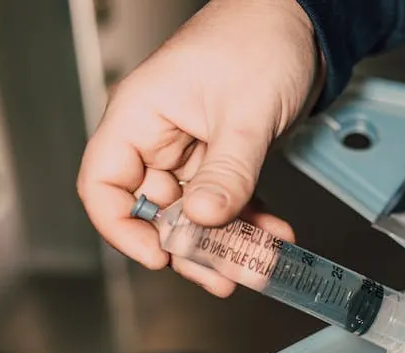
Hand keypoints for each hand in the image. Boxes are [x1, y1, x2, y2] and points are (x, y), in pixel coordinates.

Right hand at [77, 0, 322, 296]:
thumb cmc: (260, 38)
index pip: (102, 184)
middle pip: (154, 210)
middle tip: (223, 275)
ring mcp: (189, 147)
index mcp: (140, 115)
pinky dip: (248, 219)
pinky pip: (225, 198)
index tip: (159, 255)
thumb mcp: (245, 114)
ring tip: (256, 264)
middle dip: (189, 247)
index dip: (121, 227)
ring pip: (195, 212)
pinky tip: (273, 235)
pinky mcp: (220, 154)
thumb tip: (202, 220)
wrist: (302, 18)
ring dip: (225, 242)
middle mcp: (158, 135)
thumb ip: (226, 172)